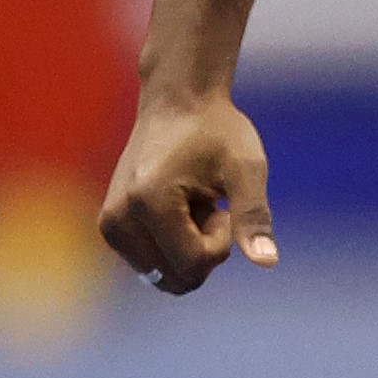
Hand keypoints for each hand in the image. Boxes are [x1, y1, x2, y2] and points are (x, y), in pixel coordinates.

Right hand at [98, 90, 275, 295]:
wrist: (177, 100)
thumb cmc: (216, 130)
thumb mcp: (246, 169)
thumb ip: (254, 216)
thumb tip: (268, 262)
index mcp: (149, 203)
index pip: (193, 266)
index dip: (221, 241)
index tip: (221, 202)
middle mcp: (118, 219)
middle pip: (176, 278)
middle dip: (201, 250)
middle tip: (205, 203)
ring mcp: (110, 225)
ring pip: (163, 275)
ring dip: (186, 247)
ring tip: (189, 201)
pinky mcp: (110, 226)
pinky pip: (152, 263)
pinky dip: (171, 245)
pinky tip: (176, 205)